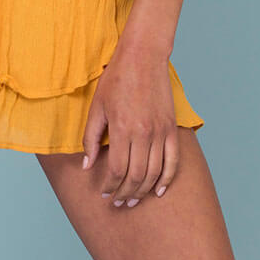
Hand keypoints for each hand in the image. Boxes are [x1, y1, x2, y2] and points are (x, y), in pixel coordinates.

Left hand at [81, 40, 179, 206]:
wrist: (143, 56)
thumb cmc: (116, 79)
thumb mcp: (97, 106)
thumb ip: (91, 137)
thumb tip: (86, 166)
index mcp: (122, 128)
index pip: (117, 170)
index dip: (110, 186)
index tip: (103, 193)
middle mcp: (143, 133)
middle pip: (136, 176)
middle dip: (125, 193)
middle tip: (117, 202)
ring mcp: (160, 132)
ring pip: (154, 173)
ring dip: (143, 191)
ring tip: (133, 200)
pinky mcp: (171, 128)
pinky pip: (173, 161)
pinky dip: (167, 179)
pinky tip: (159, 190)